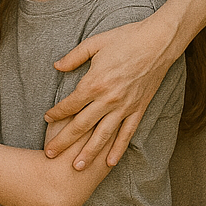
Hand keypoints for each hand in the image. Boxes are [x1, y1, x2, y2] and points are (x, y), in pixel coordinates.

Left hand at [42, 16, 177, 169]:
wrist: (158, 42)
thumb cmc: (125, 38)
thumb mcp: (95, 43)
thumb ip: (74, 57)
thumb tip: (56, 66)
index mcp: (95, 82)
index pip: (70, 104)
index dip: (56, 113)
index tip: (46, 119)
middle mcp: (109, 99)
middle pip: (81, 125)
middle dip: (63, 141)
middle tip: (49, 153)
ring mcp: (125, 107)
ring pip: (103, 135)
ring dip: (88, 153)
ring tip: (76, 167)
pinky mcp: (139, 109)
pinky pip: (127, 134)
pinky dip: (118, 149)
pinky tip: (109, 162)